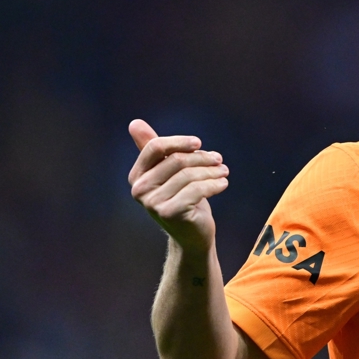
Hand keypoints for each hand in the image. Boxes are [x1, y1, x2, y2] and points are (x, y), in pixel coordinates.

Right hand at [127, 119, 227, 251]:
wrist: (192, 235)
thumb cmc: (182, 198)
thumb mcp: (169, 172)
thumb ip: (154, 149)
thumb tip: (134, 123)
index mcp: (137, 176)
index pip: (155, 147)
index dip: (178, 141)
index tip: (198, 143)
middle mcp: (139, 189)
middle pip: (175, 160)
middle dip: (201, 158)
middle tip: (219, 160)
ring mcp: (152, 203)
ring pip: (188, 175)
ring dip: (212, 171)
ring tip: (224, 171)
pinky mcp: (169, 213)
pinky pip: (196, 190)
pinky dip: (214, 184)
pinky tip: (223, 184)